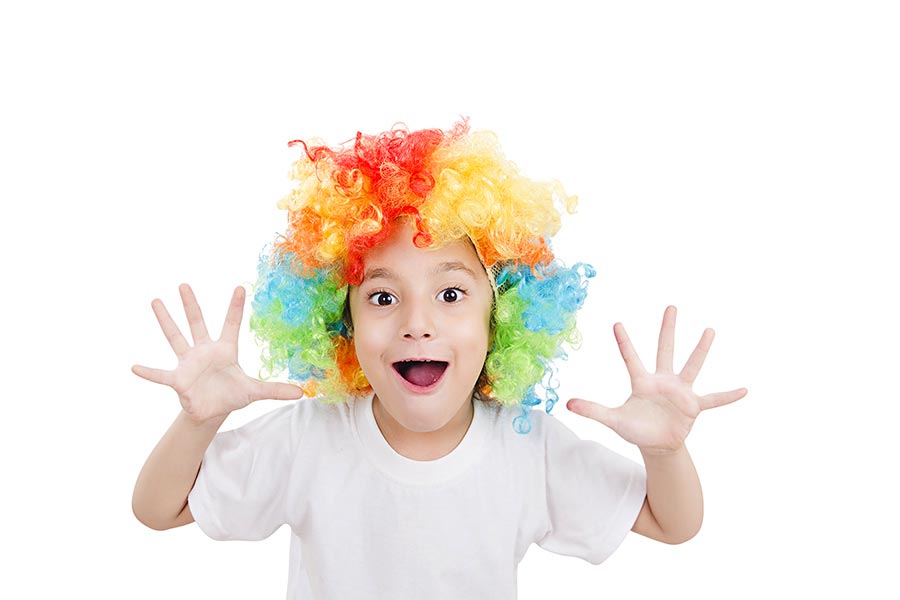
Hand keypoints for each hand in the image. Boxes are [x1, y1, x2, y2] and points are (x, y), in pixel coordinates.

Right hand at [132, 283, 303, 424]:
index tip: (240, 286)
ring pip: (176, 338)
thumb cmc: (231, 395)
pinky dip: (148, 372)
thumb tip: (302, 393)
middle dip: (191, 305)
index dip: (235, 307)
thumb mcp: (254, 392)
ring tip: (156, 301)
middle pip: (197, 323)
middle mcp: (204, 351)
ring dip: (166, 321)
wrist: (211, 410)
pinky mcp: (178, 380)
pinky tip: (134, 367)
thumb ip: (275, 390)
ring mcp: (188, 363)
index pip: (231, 324)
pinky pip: (160, 375)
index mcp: (225, 350)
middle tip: (184, 284)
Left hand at [566, 306, 746, 454]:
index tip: (616, 324)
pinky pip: (714, 400)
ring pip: (692, 366)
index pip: (630, 358)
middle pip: (664, 349)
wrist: (657, 444)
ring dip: (700, 350)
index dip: (623, 343)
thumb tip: (566, 403)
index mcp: (642, 382)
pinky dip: (728, 396)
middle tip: (670, 306)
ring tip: (709, 330)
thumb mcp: (613, 420)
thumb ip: (592, 410)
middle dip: (667, 329)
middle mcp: (662, 381)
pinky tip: (744, 390)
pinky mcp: (694, 406)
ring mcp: (680, 392)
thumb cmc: (635, 428)